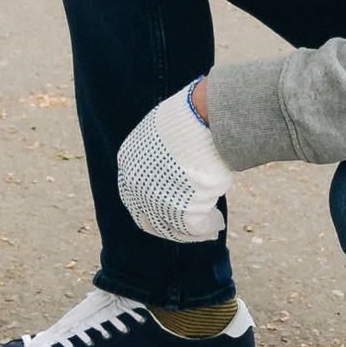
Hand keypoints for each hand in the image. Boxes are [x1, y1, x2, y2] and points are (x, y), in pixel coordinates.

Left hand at [116, 83, 232, 242]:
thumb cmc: (190, 117)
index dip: (150, 204)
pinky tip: (216, 223)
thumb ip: (162, 151)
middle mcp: (136, 186)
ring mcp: (157, 202)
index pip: (133, 194)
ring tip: (209, 224)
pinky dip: (206, 228)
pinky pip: (194, 228)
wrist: (203, 116)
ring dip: (188, 230)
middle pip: (147, 217)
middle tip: (184, 226)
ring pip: (170, 227)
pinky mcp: (181, 212)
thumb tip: (177, 156)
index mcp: (129, 162)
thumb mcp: (164, 131)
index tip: (167, 207)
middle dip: (167, 224)